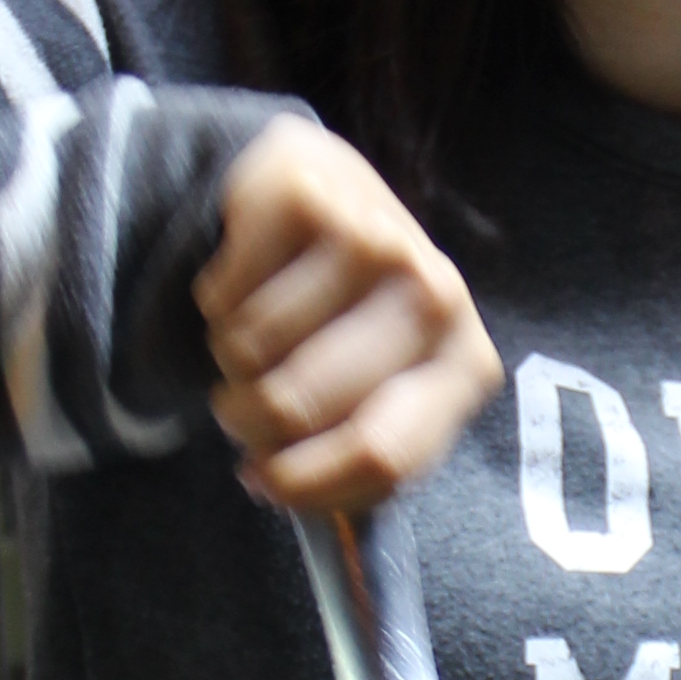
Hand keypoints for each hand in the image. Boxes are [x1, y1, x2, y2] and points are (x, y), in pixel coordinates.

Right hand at [197, 117, 500, 512]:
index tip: (264, 483)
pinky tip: (245, 281)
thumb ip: (357, 450)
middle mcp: (435, 297)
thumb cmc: (352, 312)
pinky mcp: (310, 197)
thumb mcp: (380, 385)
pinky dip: (215, 302)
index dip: (304, 485)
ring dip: (229, 356)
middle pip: (298, 408)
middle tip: (242, 404)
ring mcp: (376, 240)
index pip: (381, 456)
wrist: (326, 190)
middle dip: (248, 420)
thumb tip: (276, 489)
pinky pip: (223, 295)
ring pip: (250, 352)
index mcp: (465, 365)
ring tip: (252, 335)